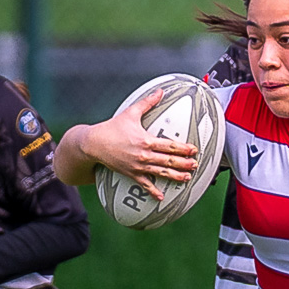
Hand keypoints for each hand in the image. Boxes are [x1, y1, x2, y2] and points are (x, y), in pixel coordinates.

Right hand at [82, 88, 198, 199]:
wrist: (93, 143)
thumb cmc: (111, 128)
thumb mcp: (131, 113)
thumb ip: (148, 103)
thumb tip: (160, 91)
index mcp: (146, 140)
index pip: (169, 145)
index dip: (183, 148)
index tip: (194, 149)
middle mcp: (143, 155)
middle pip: (168, 160)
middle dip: (184, 163)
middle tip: (195, 164)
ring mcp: (138, 166)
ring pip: (160, 173)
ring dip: (175, 176)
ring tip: (187, 178)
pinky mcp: (131, 174)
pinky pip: (144, 184)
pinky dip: (153, 191)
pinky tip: (161, 197)